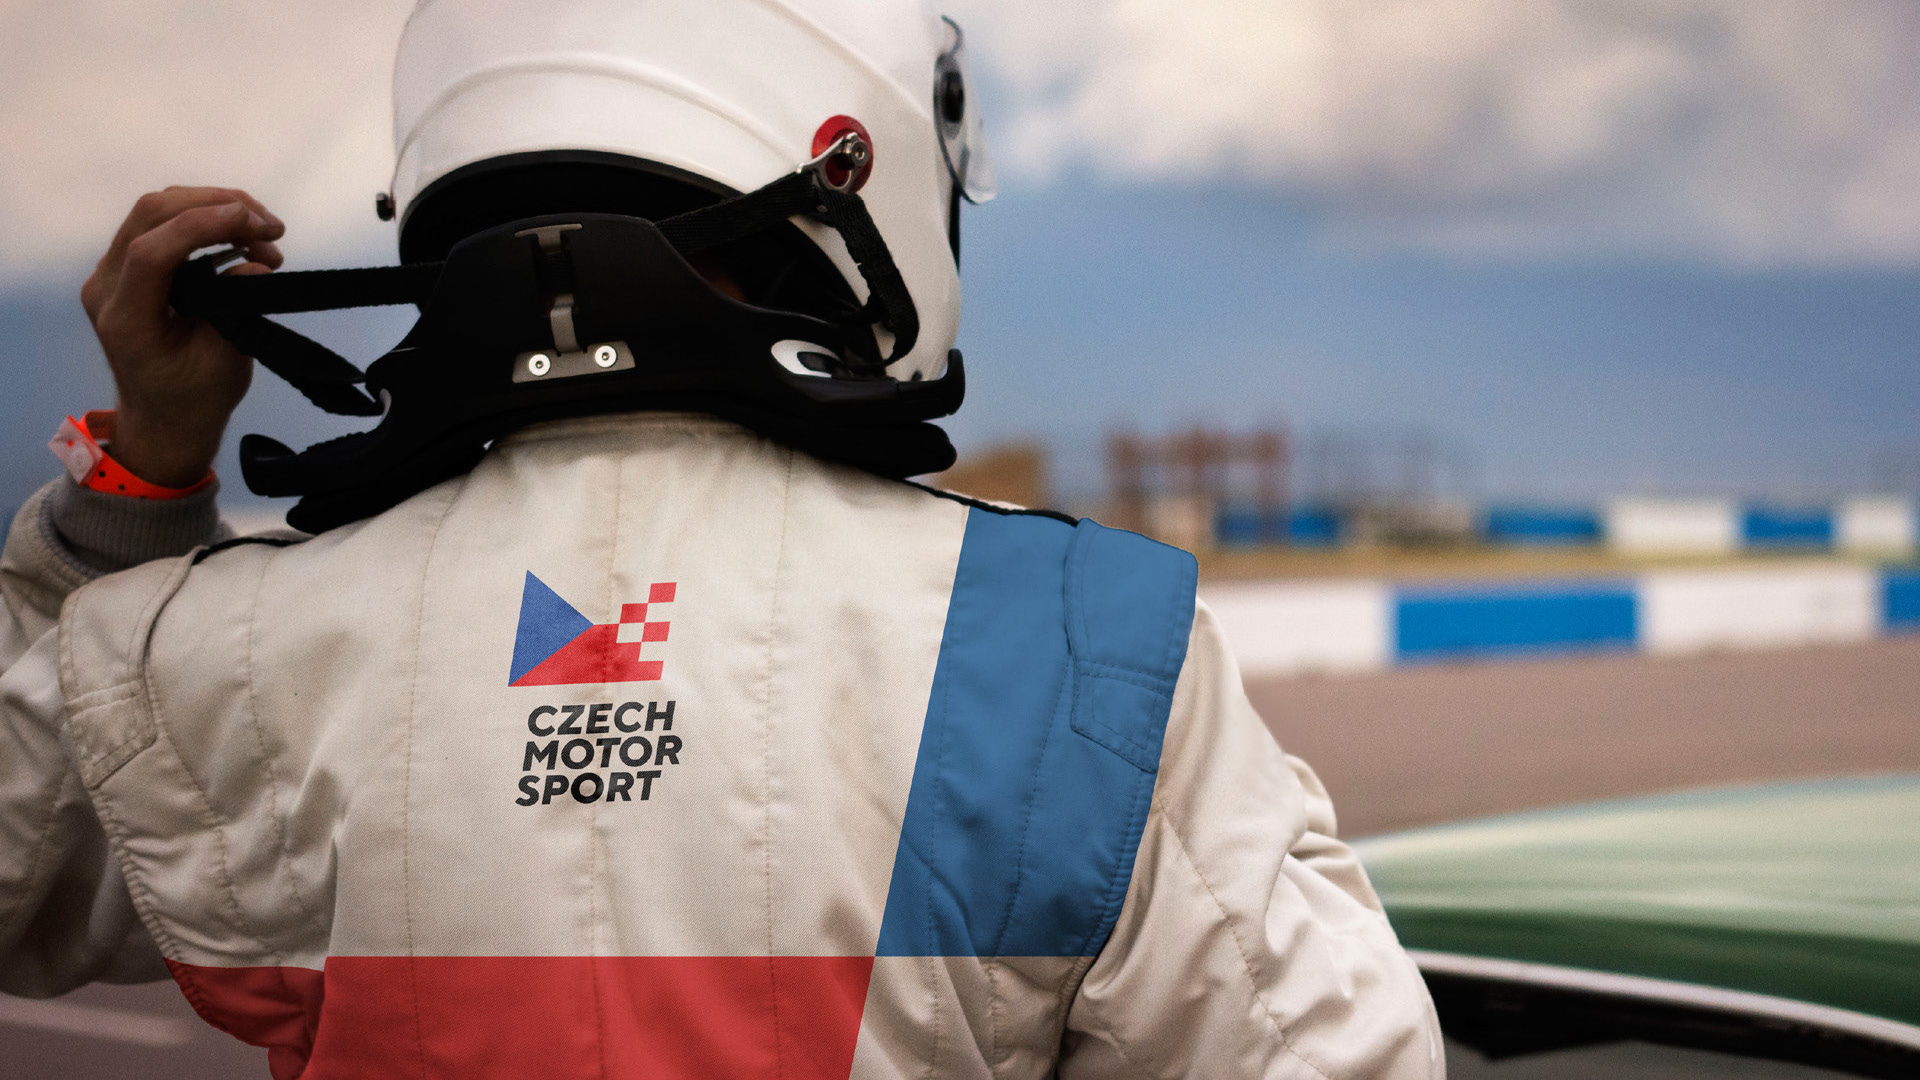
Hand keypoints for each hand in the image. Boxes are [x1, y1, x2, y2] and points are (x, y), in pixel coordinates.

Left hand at [80, 187, 285, 487]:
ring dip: (213, 207)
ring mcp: (112, 272)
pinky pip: (160, 225)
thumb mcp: (225, 362)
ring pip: (156, 211)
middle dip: (215, 205)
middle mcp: (107, 285)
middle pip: (150, 215)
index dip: (203, 226)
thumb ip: (235, 310)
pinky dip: (204, 219)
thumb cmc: (195, 400)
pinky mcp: (128, 268)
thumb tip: (253, 263)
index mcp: (126, 318)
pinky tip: (241, 236)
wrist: (165, 419)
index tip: (256, 224)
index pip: (151, 251)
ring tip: (264, 232)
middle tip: (271, 226)